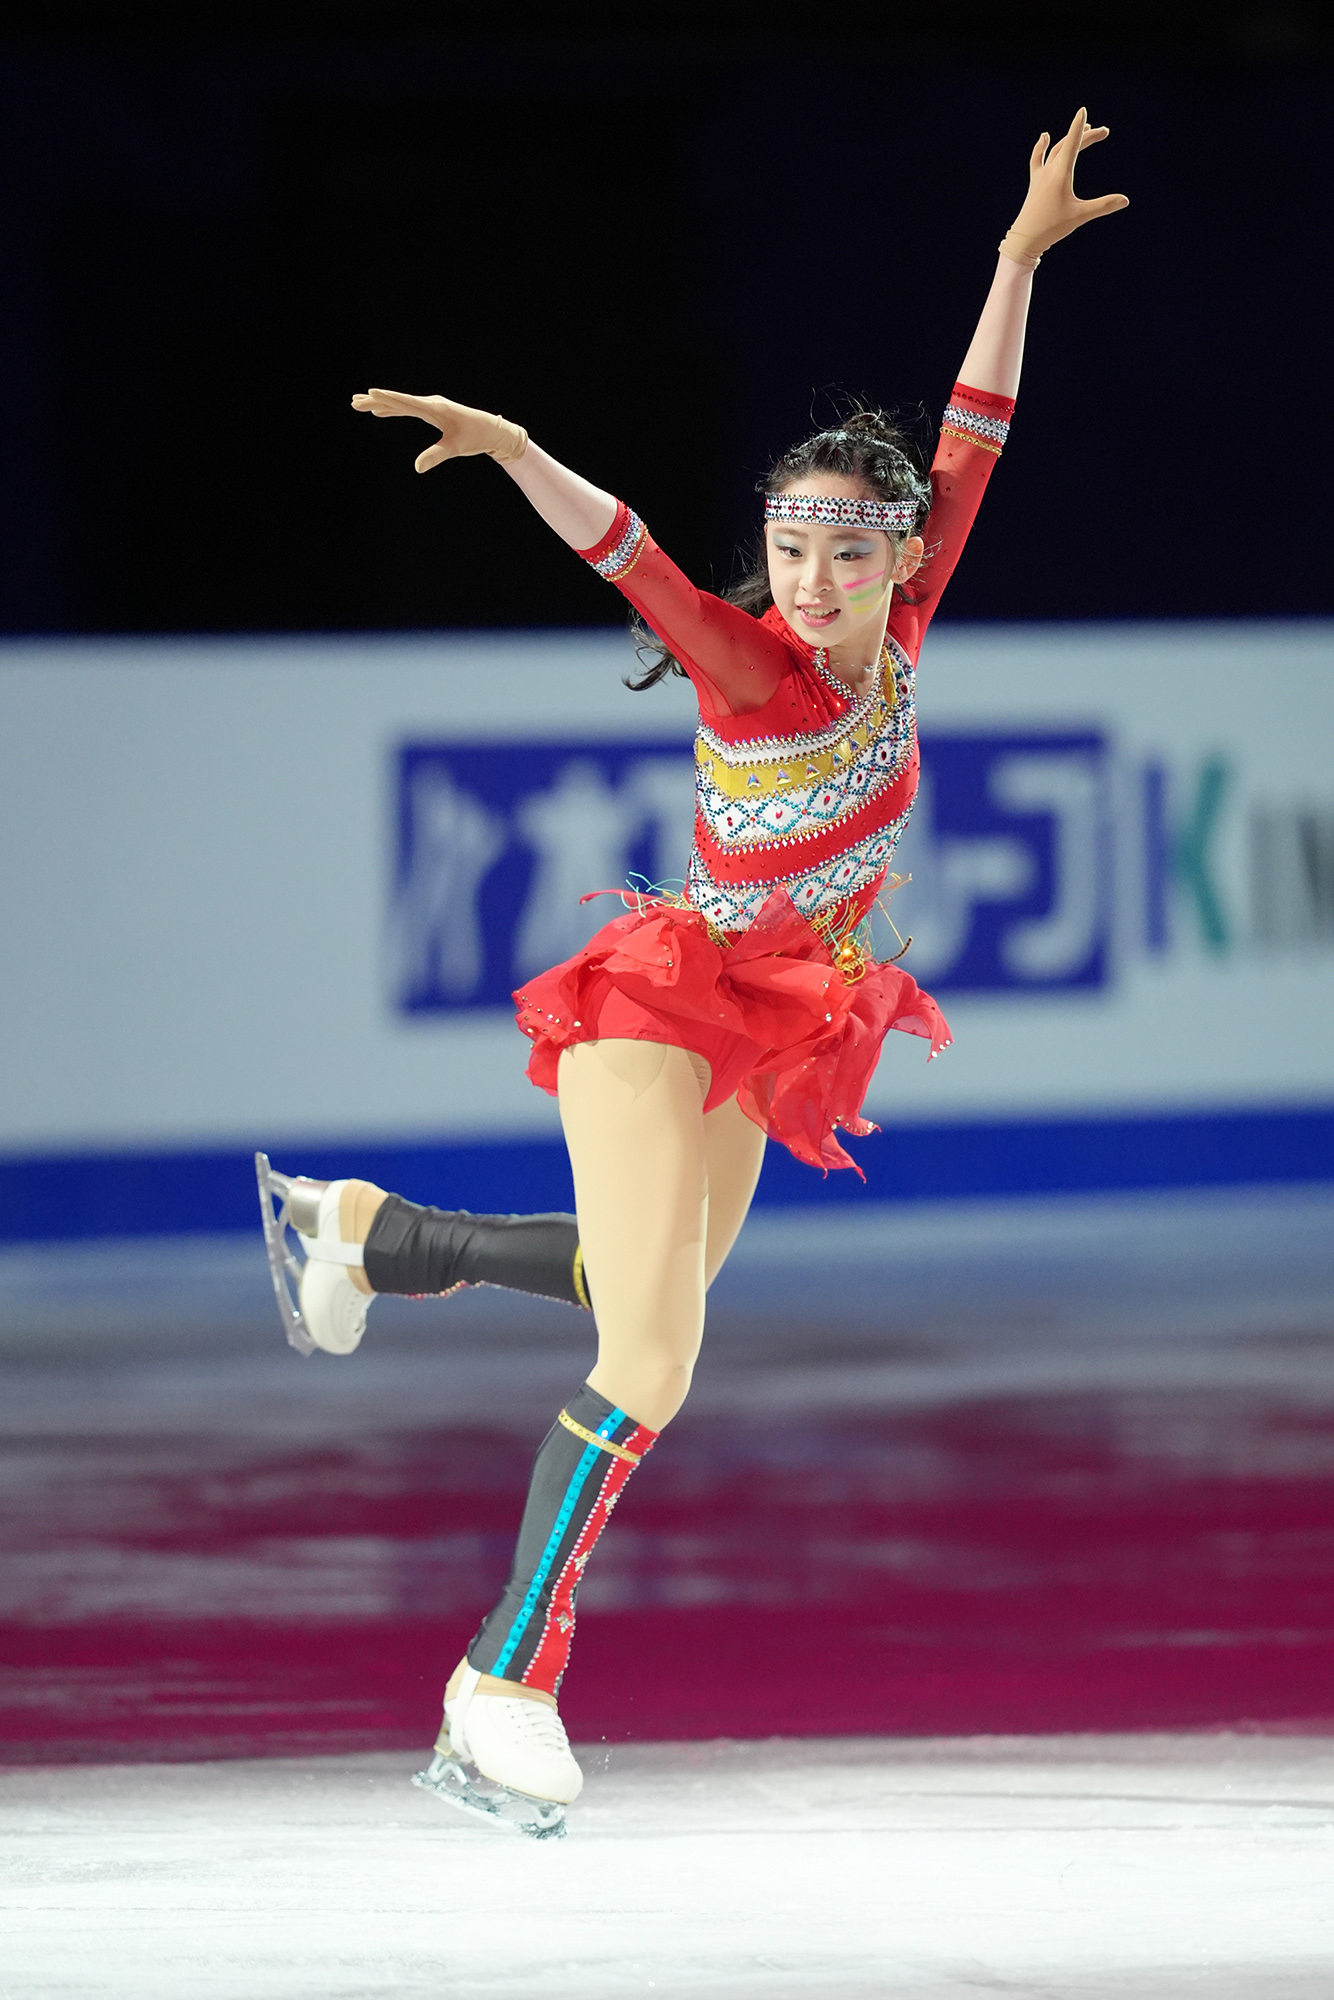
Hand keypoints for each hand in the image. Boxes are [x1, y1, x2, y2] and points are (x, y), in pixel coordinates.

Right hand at [350, 388, 526, 469]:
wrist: (490, 429)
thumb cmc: (475, 437)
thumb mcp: (455, 448)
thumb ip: (436, 456)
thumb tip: (416, 468)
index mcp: (434, 408)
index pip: (405, 403)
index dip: (386, 399)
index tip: (369, 394)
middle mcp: (430, 404)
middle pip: (397, 402)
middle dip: (376, 401)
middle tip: (354, 402)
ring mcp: (430, 407)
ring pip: (400, 405)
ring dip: (381, 405)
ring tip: (361, 405)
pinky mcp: (432, 412)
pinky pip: (407, 409)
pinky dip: (393, 409)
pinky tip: (381, 413)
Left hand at [999, 108, 1127, 266]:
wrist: (1025, 239)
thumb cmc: (1052, 228)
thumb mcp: (1080, 216)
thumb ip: (1103, 206)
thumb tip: (1125, 200)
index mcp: (1060, 173)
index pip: (1072, 143)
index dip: (1078, 126)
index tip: (1082, 110)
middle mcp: (1049, 170)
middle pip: (1068, 144)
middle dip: (1086, 136)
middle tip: (1104, 132)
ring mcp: (1040, 175)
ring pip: (1056, 150)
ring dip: (1069, 139)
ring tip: (1084, 130)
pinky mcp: (1035, 182)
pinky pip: (1037, 159)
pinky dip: (1041, 147)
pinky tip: (1044, 137)